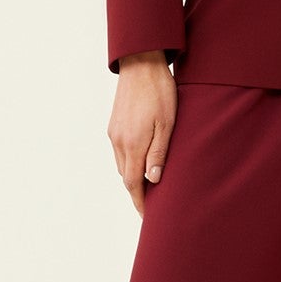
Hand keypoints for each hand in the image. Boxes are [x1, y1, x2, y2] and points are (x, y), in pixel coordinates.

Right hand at [109, 51, 175, 216]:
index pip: (134, 184)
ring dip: (133, 178)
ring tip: (148, 188)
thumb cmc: (160, 92)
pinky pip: (119, 152)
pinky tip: (140, 163)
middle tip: (151, 206)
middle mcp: (118, 142)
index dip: (141, 203)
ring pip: (122, 165)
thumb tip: (153, 180)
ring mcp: (113, 133)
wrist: (141, 64)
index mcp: (132, 144)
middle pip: (126, 178)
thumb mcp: (167, 123)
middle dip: (137, 194)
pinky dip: (129, 163)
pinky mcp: (113, 125)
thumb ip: (159, 153)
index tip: (148, 217)